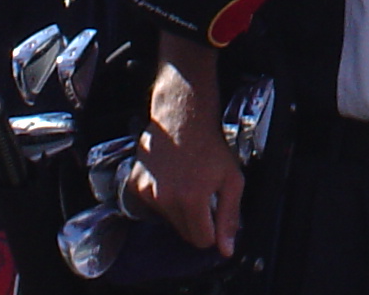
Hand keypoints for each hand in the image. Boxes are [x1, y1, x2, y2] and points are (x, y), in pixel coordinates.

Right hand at [129, 65, 245, 255]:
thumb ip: (229, 217)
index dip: (212, 231)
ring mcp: (147, 192)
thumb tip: (226, 249)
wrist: (182, 117)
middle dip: (196, 220)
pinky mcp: (135, 185)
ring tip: (186, 182)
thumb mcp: (232, 179)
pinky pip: (152, 206)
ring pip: (168, 220)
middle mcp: (166, 198)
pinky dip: (162, 198)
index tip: (214, 215)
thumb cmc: (210, 147)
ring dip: (178, 208)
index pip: (201, 240)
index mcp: (191, 198)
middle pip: (184, 232)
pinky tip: (170, 177)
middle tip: (203, 194)